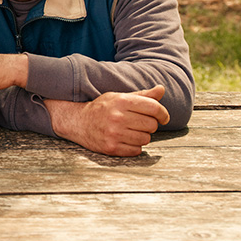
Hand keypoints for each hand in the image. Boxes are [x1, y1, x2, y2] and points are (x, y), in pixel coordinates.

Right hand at [46, 85, 170, 156]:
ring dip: (141, 136)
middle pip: (152, 125)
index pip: (154, 108)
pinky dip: (134, 146)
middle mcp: (118, 117)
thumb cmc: (101, 108)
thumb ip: (142, 95)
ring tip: (130, 131)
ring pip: (146, 139)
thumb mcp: (119, 97)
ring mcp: (114, 133)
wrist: (77, 122)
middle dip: (149, 125)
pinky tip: (124, 139)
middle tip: (139, 123)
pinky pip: (137, 150)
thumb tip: (161, 89)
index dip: (163, 114)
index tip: (163, 118)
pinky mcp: (112, 147)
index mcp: (121, 101)